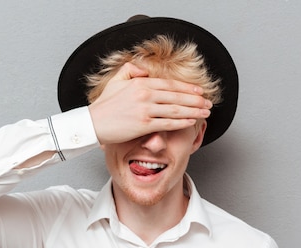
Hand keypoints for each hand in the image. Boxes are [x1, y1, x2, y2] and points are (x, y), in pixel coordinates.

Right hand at [87, 62, 211, 144]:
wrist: (92, 123)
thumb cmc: (103, 106)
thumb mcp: (116, 81)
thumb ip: (131, 70)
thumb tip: (145, 68)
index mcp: (140, 83)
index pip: (170, 84)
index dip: (187, 88)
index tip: (199, 91)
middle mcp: (145, 94)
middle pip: (177, 96)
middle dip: (195, 100)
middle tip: (208, 103)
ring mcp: (145, 110)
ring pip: (176, 110)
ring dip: (193, 111)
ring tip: (205, 112)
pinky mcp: (144, 125)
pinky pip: (167, 123)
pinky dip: (182, 122)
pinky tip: (191, 122)